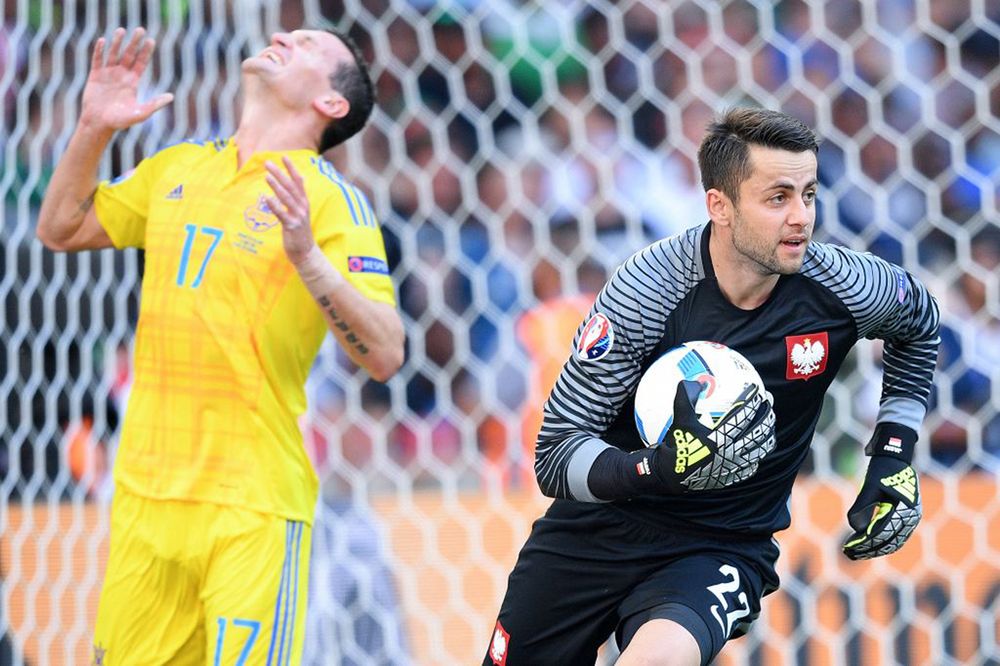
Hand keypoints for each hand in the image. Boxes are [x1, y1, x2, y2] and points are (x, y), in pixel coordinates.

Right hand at [81, 27, 172, 131]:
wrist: (99, 124)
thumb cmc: (121, 121)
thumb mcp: (141, 113)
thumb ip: (155, 104)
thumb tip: (171, 97)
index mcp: (132, 82)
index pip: (141, 63)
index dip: (146, 52)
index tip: (151, 40)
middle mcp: (121, 75)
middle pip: (129, 55)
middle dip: (134, 43)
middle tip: (140, 29)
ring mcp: (108, 74)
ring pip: (113, 54)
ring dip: (117, 43)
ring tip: (121, 30)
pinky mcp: (95, 76)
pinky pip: (97, 60)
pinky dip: (99, 51)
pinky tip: (102, 41)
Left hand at [265, 157, 314, 264]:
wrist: (306, 252)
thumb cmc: (300, 233)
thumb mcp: (299, 213)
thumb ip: (295, 200)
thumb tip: (289, 186)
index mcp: (304, 202)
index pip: (299, 181)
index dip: (292, 169)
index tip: (284, 156)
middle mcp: (302, 207)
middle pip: (291, 186)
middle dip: (280, 173)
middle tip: (268, 163)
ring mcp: (298, 216)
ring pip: (287, 198)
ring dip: (277, 186)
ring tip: (267, 176)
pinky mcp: (292, 226)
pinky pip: (282, 214)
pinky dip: (274, 206)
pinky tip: (266, 198)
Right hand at [648, 379, 775, 491]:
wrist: (671, 475)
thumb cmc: (676, 445)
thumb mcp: (680, 419)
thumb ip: (686, 398)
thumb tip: (693, 382)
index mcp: (721, 436)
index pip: (743, 415)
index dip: (751, 400)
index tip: (756, 390)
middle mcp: (732, 452)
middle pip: (757, 432)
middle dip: (766, 415)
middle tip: (769, 403)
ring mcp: (733, 466)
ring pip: (758, 450)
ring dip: (766, 437)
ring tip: (769, 427)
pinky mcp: (731, 477)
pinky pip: (749, 468)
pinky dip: (754, 459)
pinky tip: (756, 453)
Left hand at [842, 454, 921, 559]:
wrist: (895, 457)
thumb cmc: (881, 469)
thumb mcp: (869, 486)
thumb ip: (862, 506)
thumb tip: (855, 528)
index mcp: (903, 510)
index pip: (881, 534)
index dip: (863, 543)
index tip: (848, 548)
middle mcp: (910, 518)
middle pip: (887, 541)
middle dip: (867, 550)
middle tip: (848, 554)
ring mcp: (910, 518)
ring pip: (892, 541)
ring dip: (874, 549)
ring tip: (856, 553)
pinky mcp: (907, 517)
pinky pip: (895, 535)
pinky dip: (882, 542)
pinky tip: (868, 545)